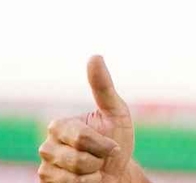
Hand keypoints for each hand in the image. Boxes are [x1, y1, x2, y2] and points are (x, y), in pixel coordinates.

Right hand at [38, 56, 134, 182]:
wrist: (118, 171)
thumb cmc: (117, 139)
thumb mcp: (116, 111)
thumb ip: (102, 86)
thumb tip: (94, 56)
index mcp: (60, 125)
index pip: (80, 137)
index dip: (102, 144)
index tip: (113, 145)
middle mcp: (48, 145)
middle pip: (76, 158)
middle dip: (99, 160)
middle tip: (102, 158)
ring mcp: (46, 166)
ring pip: (72, 175)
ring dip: (93, 174)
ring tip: (95, 169)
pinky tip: (87, 180)